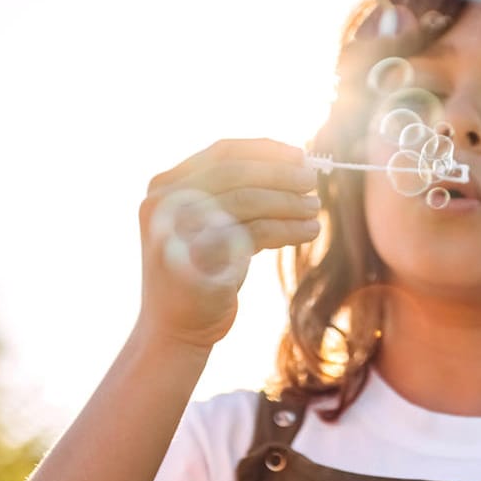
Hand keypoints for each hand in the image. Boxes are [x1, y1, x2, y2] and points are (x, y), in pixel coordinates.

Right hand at [137, 138, 321, 348]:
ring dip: (289, 202)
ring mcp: (180, 230)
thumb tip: (294, 164)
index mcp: (164, 187)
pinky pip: (257, 232)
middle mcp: (166, 203)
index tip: (299, 154)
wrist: (174, 330)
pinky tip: (309, 231)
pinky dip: (289, 228)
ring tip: (315, 208)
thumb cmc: (199, 272)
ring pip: (247, 200)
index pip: (221, 153)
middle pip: (236, 173)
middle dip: (281, 174)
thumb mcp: (207, 224)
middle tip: (313, 180)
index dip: (264, 150)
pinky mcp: (202, 259)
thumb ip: (232, 193)